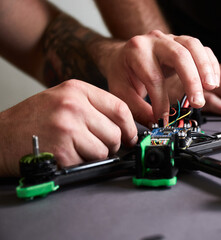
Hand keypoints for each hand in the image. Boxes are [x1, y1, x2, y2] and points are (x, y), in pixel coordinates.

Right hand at [0, 80, 137, 175]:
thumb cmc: (32, 119)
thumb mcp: (62, 99)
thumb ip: (92, 106)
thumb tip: (124, 124)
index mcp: (76, 90)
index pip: (120, 108)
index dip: (130, 126)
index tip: (130, 136)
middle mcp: (73, 106)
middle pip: (115, 132)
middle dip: (113, 145)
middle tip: (101, 146)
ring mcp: (67, 128)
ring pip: (104, 150)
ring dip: (95, 155)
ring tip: (77, 149)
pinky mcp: (62, 150)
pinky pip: (87, 162)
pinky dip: (79, 163)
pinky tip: (64, 154)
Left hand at [101, 30, 219, 126]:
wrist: (121, 55)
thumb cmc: (122, 72)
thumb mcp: (121, 92)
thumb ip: (137, 110)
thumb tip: (156, 124)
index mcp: (136, 52)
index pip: (153, 77)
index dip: (161, 101)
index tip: (165, 118)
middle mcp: (155, 41)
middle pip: (179, 55)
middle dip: (192, 80)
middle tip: (197, 102)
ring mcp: (171, 39)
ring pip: (194, 46)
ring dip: (205, 68)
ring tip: (211, 87)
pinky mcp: (183, 43)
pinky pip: (202, 49)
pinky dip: (210, 64)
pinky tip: (212, 81)